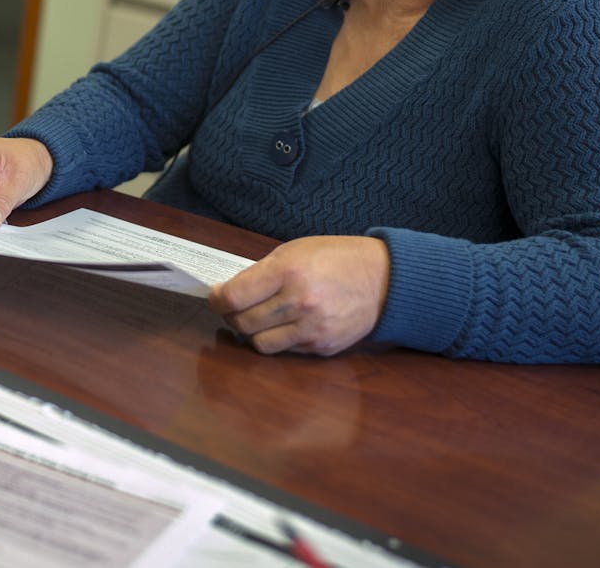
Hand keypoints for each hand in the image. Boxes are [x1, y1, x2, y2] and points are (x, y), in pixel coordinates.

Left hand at [207, 235, 389, 356]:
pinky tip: (285, 324)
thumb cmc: (334, 258)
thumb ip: (260, 273)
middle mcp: (299, 302)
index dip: (217, 300)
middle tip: (234, 308)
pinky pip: (285, 350)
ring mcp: (312, 328)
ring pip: (260, 344)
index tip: (216, 297)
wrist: (383, 279)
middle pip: (242, 323)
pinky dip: (278, 339)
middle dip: (231, 316)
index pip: (234, 297)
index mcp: (287, 271)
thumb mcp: (293, 250)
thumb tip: (228, 293)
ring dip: (252, 333)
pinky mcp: (322, 346)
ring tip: (258, 319)